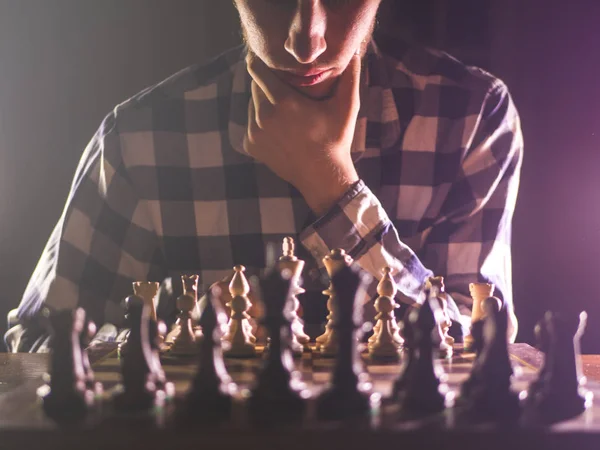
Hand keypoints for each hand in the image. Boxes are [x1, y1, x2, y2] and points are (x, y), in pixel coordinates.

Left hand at [244, 53, 361, 214]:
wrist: (323, 177)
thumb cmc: (335, 140)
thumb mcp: (347, 107)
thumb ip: (350, 77)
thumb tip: (352, 52)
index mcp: (283, 101)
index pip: (258, 70)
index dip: (263, 62)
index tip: (271, 61)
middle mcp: (263, 115)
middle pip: (255, 85)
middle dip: (266, 82)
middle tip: (283, 86)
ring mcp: (254, 132)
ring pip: (252, 104)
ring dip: (263, 101)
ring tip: (283, 107)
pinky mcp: (251, 145)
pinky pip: (250, 123)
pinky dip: (260, 121)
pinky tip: (278, 126)